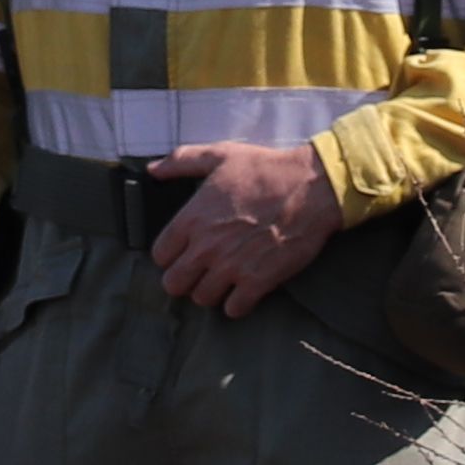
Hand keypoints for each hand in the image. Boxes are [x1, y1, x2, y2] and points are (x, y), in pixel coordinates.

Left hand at [145, 139, 342, 314]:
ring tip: (222, 280)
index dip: (169, 255)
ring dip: (210, 292)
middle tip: (199, 271)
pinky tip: (243, 290)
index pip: (160, 255)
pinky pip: (233, 309)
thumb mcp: (220, 156)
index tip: (183, 251)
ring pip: (202, 299)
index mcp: (192, 219)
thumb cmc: (266, 170)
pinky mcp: (258, 281)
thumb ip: (181, 161)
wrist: (312, 188)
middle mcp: (206, 247)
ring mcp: (231, 267)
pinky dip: (236, 304)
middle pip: (174, 284)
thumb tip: (153, 169)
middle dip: (183, 280)